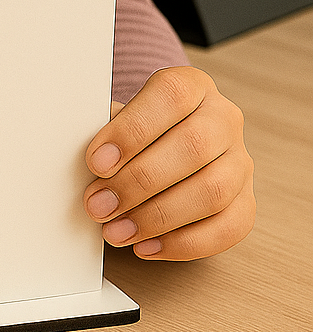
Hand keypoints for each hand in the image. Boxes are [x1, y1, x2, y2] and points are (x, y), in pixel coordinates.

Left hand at [83, 67, 254, 259]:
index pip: (170, 97)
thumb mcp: (118, 120)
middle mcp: (223, 119)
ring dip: (158, 217)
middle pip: (193, 147)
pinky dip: (184, 243)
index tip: (97, 161)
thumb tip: (84, 166)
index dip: (132, 131)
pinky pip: (228, 228)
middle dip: (138, 183)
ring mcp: (239, 161)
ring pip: (213, 190)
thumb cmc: (136, 133)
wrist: (167, 143)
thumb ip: (106, 134)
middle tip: (99, 205)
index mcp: (191, 86)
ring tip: (117, 231)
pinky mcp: (246, 201)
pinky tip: (147, 246)